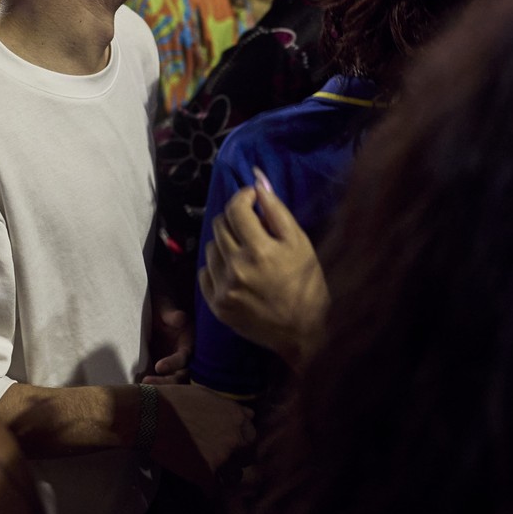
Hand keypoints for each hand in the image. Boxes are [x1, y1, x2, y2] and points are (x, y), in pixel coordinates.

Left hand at [143, 304, 191, 383]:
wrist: (154, 317)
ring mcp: (173, 369)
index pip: (183, 358)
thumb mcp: (166, 308)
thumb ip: (172, 315)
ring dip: (158, 388)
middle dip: (165, 382)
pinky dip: (151, 388)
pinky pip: (159, 384)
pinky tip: (138, 389)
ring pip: (171, 384)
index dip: (172, 363)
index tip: (158, 367)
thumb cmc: (162, 310)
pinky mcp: (162, 374)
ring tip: (140, 388)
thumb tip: (180, 318)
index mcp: (188, 345)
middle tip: (146, 382)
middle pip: (180, 377)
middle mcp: (184, 361)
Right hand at [152, 385, 255, 491]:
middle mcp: (235, 438)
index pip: (252, 437)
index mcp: (237, 418)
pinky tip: (199, 480)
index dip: (242, 442)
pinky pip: (214, 488)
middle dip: (237, 459)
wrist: (151, 415)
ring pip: (234, 476)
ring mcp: (223, 458)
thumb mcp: (207, 395)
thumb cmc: (176, 400)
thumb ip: (231, 408)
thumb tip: (251, 415)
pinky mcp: (207, 474)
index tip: (231, 444)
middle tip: (221, 459)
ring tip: (211, 472)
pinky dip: (208, 486)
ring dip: (225, 475)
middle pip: (247, 458)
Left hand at [198, 173, 328, 367]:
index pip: (235, 208)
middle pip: (219, 225)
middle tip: (251, 226)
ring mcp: (224, 289)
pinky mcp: (217, 305)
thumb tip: (257, 182)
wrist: (305, 331)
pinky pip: (205, 272)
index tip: (251, 198)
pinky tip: (236, 271)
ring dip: (225, 243)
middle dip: (234, 219)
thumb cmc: (307, 283)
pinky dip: (217, 266)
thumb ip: (276, 210)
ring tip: (245, 252)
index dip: (243, 196)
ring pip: (211, 247)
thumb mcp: (299, 243)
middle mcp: (237, 268)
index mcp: (259, 250)